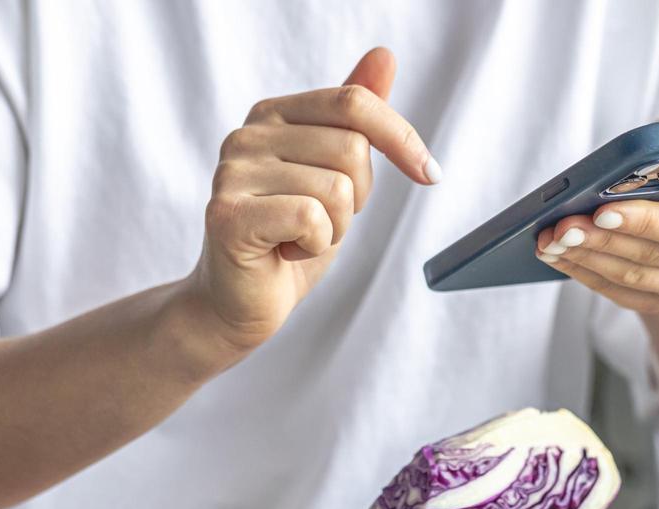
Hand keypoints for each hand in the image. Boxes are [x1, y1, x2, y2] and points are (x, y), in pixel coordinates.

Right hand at [186, 47, 439, 351]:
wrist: (241, 303)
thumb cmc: (290, 238)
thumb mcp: (335, 173)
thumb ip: (356, 117)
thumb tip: (383, 56)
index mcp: (273, 114)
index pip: (354, 103)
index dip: (402, 138)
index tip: (430, 174)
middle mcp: (246, 135)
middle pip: (351, 148)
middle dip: (356, 198)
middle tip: (321, 222)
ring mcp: (232, 173)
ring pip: (336, 189)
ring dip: (334, 229)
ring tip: (299, 239)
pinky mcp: (228, 215)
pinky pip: (311, 217)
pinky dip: (314, 246)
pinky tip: (285, 252)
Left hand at [535, 165, 658, 313]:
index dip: (645, 221)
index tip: (602, 211)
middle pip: (653, 256)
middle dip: (599, 240)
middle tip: (559, 226)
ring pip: (632, 278)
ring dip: (584, 259)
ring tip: (548, 240)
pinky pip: (621, 293)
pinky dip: (584, 273)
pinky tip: (555, 256)